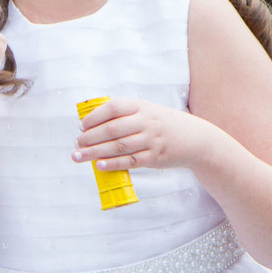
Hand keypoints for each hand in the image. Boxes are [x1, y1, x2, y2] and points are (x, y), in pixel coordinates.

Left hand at [72, 97, 215, 171]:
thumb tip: (90, 125)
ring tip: (78, 156)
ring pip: (118, 147)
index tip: (81, 126)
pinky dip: (113, 164)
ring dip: (95, 152)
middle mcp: (145, 122)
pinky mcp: (154, 157)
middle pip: (112, 130)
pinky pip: (130, 161)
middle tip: (76, 143)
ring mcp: (151, 140)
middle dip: (89, 137)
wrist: (195, 138)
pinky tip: (99, 165)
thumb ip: (123, 115)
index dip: (94, 117)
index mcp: (140, 106)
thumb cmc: (162, 124)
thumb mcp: (146, 111)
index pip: (113, 108)